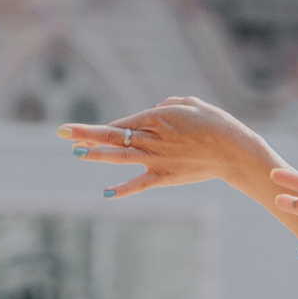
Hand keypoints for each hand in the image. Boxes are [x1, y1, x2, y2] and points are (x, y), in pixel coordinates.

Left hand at [65, 97, 297, 200]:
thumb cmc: (218, 125)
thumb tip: (154, 112)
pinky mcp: (166, 176)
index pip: (122, 123)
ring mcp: (158, 159)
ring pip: (120, 156)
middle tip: (61, 132)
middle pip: (113, 136)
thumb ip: (168, 105)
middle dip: (85, 134)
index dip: (98, 128)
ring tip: (74, 153)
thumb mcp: (193, 104)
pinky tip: (106, 194)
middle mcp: (154, 138)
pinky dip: (123, 189)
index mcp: (159, 118)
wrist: (236, 152)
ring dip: (95, 155)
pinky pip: (141, 184)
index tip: (76, 130)